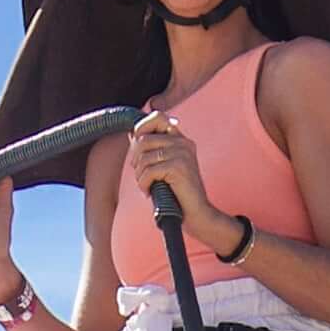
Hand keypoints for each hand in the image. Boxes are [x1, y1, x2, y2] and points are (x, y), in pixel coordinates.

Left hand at [120, 110, 233, 256]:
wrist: (197, 214)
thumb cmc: (178, 193)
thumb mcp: (163, 166)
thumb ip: (151, 150)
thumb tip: (131, 134)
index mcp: (181, 139)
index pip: (157, 116)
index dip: (141, 128)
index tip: (138, 150)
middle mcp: (183, 142)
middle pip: (144, 139)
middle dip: (136, 159)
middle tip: (142, 175)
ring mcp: (182, 153)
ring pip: (144, 156)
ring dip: (139, 175)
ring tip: (147, 185)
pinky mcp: (179, 167)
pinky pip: (149, 171)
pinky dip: (144, 184)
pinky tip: (150, 192)